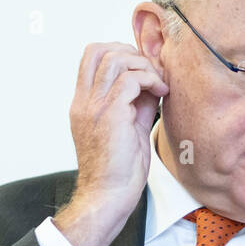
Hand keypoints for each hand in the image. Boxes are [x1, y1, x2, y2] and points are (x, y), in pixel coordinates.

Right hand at [56, 42, 169, 245]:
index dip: (119, 52)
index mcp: (83, 103)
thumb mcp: (128, 128)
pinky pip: (130, 79)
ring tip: (158, 85)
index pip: (91, 56)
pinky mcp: (110, 114)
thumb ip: (136, 104)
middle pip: (98, 49)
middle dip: (131, 53)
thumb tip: (152, 84)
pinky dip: (150, 80)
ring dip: (143, 66)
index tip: (143, 70)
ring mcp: (94, 106)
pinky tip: (161, 94)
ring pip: (115, 59)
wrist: (109, 196)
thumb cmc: (119, 170)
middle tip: (151, 73)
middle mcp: (84, 101)